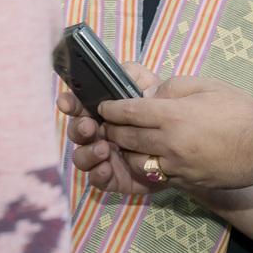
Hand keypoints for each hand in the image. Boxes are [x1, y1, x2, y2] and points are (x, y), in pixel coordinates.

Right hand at [58, 61, 164, 196]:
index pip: (80, 106)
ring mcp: (105, 156)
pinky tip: (105, 167)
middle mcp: (99, 133)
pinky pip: (99, 179)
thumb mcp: (149, 86)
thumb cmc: (162, 108)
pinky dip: (98, 173)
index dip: (71, 103)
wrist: (185, 136)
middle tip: (88, 126)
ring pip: (83, 157)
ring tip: (103, 148)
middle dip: (78, 128)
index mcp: (103, 112)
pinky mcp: (115, 177)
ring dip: (88, 152)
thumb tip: (117, 73)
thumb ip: (133, 75)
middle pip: (77, 132)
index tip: (67, 101)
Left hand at [98, 76, 252, 189]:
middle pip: (126, 138)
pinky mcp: (184, 182)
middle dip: (112, 130)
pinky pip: (156, 174)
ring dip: (126, 151)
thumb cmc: (241, 110)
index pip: (130, 112)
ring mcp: (175, 166)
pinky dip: (147, 165)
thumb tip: (151, 97)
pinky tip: (151, 157)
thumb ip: (174, 88)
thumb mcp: (209, 86)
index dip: (112, 109)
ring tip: (127, 142)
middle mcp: (169, 143)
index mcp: (174, 116)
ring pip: (135, 161)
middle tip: (108, 124)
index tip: (104, 106)